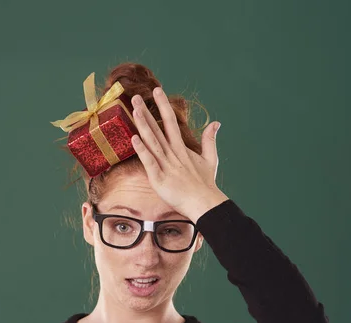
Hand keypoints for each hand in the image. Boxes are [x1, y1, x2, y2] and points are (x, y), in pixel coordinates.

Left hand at [130, 87, 227, 217]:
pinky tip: (134, 139)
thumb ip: (210, 140)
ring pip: (152, 142)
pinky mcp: (160, 179)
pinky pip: (149, 162)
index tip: (156, 91)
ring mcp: (166, 166)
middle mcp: (173, 154)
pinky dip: (142, 151)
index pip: (171, 122)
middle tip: (135, 97)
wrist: (204, 203)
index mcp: (182, 149)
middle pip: (158, 129)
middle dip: (146, 112)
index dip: (162, 106)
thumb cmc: (205, 184)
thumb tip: (216, 123)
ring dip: (143, 126)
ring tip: (134, 110)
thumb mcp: (210, 159)